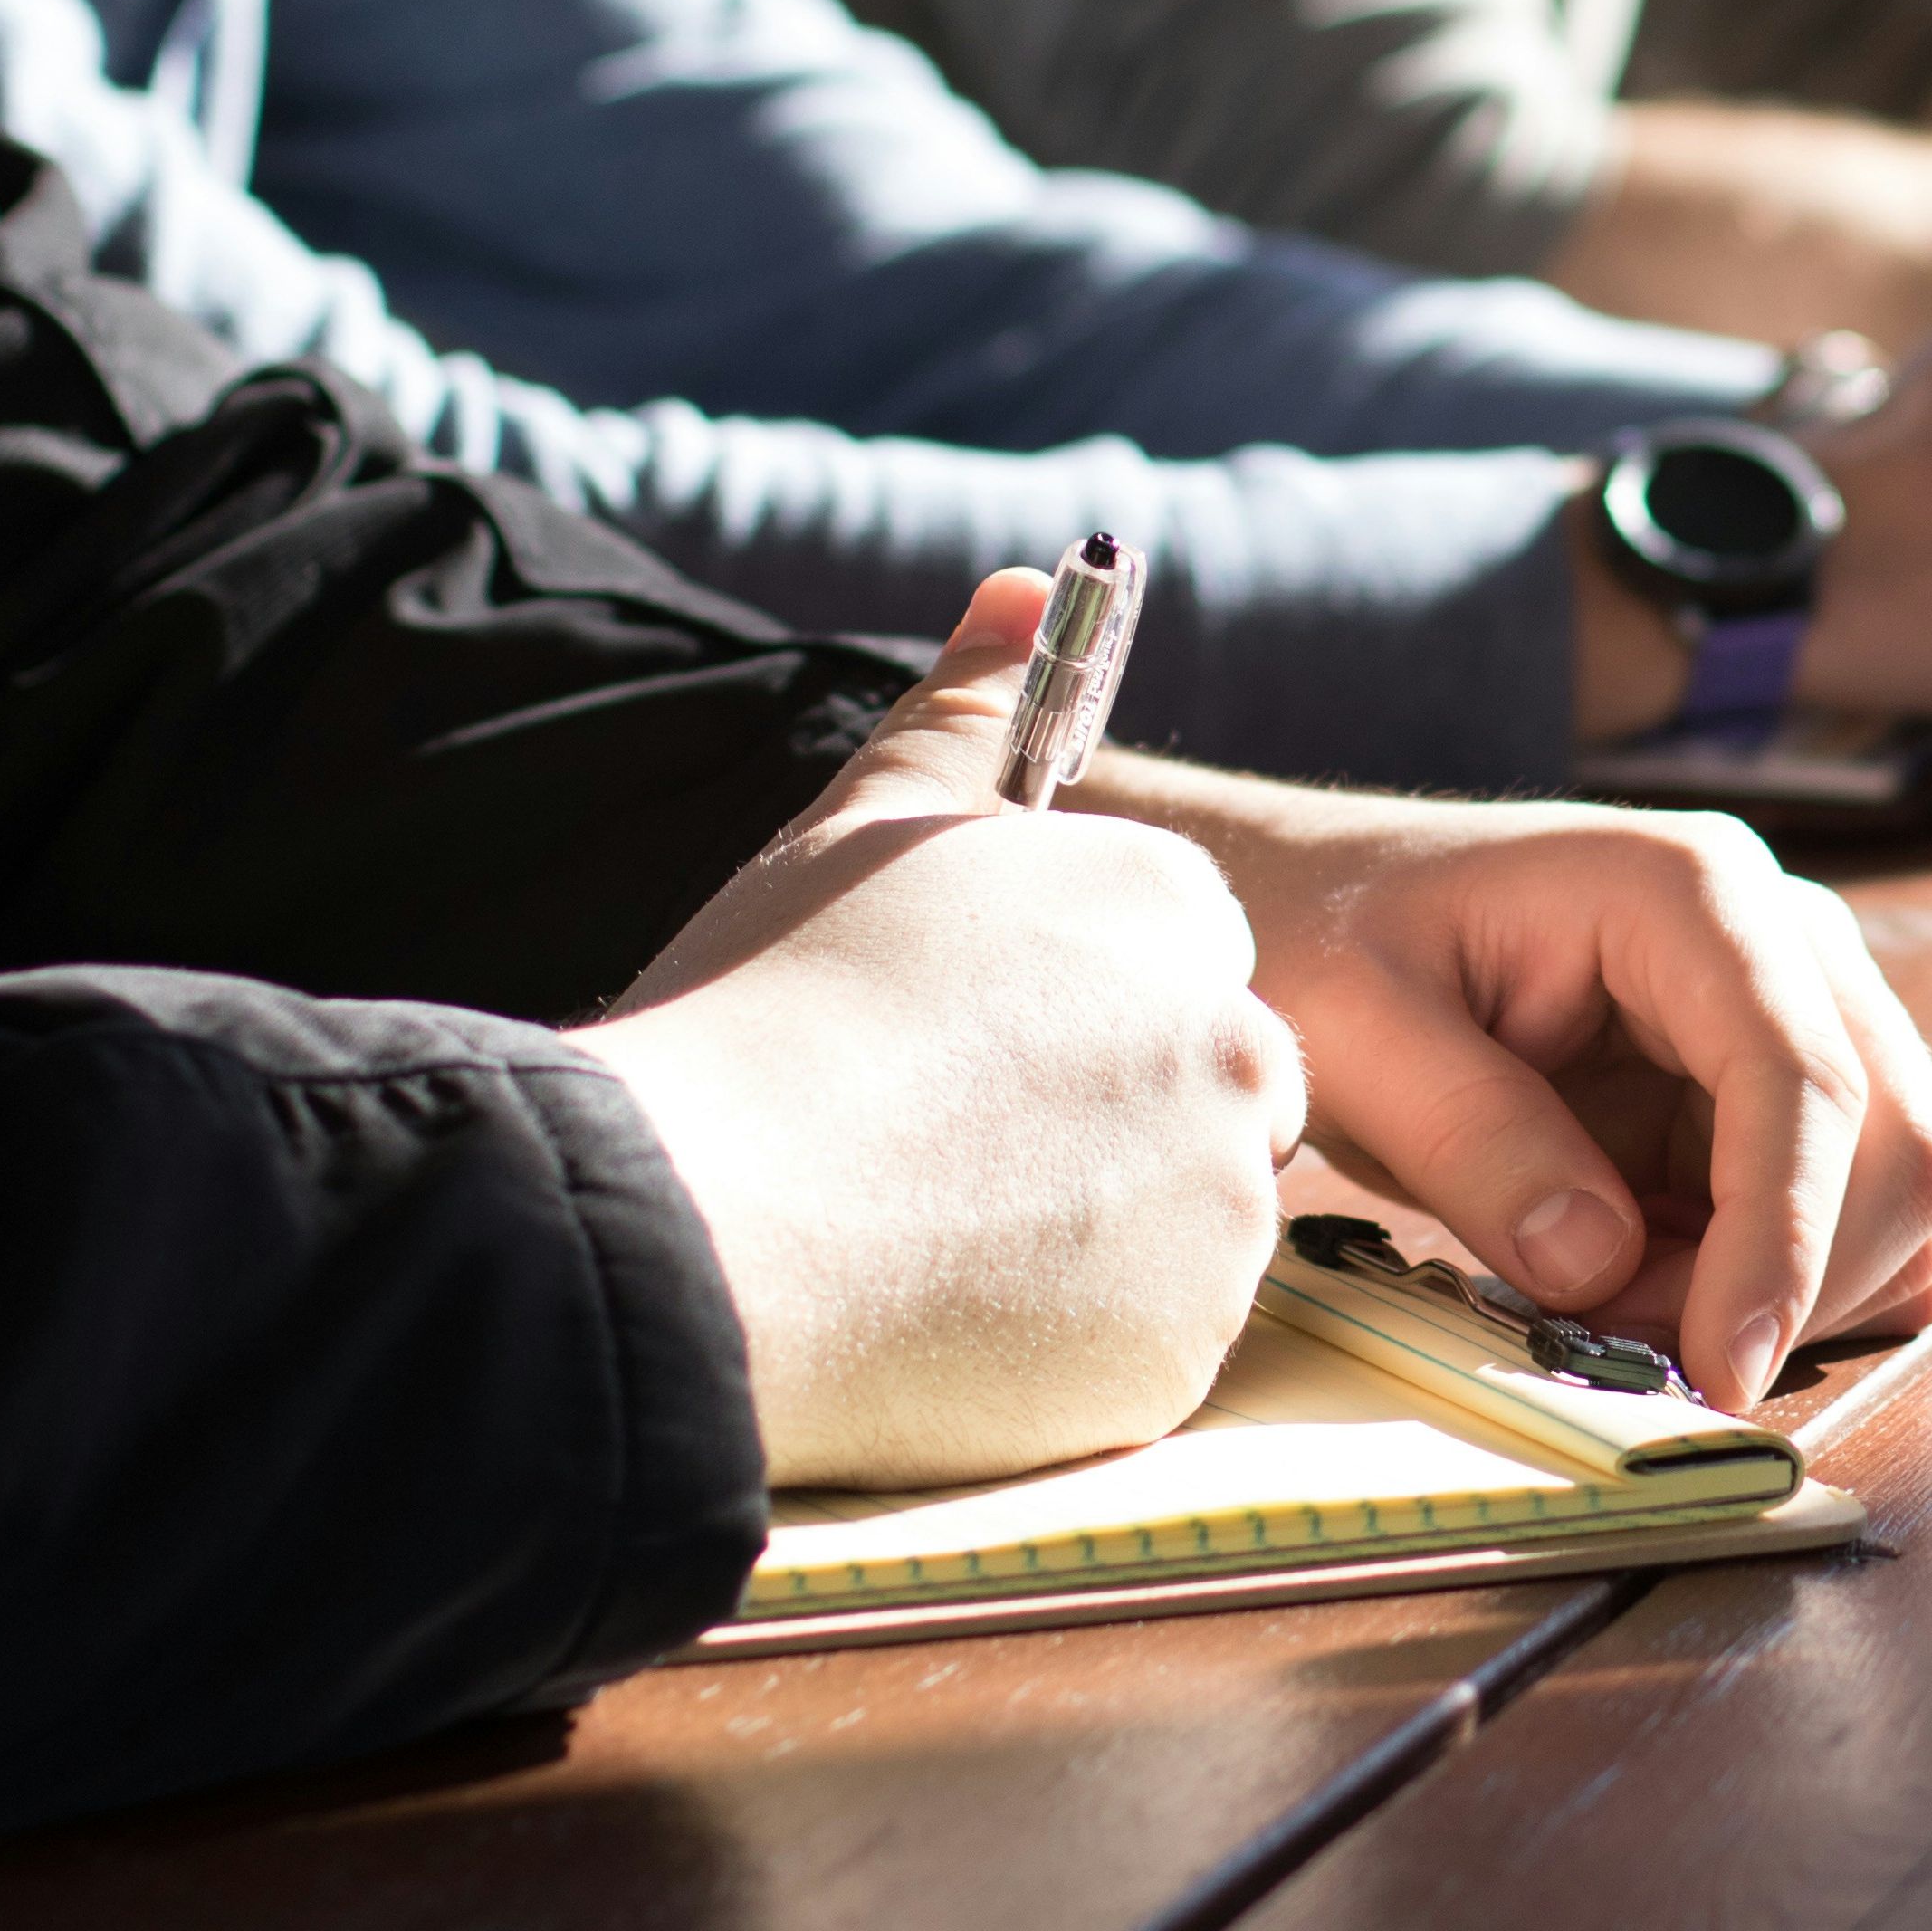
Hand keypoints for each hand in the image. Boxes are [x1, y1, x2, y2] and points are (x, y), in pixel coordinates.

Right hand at [583, 575, 1308, 1489]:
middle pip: (1209, 1091)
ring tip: (927, 1231)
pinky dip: (1072, 1342)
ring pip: (1184, 1221)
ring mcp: (1222, 1203)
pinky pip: (1152, 1342)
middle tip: (947, 1154)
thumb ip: (968, 709)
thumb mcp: (864, 826)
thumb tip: (1026, 586)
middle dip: (1106, 1125)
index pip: (1182, 963)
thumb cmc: (767, 1013)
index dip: (1071, 1017)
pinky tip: (947, 1316)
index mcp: (1168, 907)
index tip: (971, 1055)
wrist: (699, 1225)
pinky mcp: (1189, 1344)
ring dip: (1089, 1234)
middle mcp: (1232, 1042)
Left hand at [1106, 783, 1931, 1411]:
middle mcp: (1782, 940)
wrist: (1316, 906)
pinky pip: (1845, 1217)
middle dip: (1785, 1280)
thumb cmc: (1327, 939)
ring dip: (1778, 1293)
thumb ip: (1474, 1139)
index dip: (1783, 1236)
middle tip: (1623, 1349)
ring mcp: (1794, 1014)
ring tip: (1609, 1308)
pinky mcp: (1774, 1094)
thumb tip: (1598, 1263)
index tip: (1723, 1369)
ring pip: (1888, 1192)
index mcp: (1691, 891)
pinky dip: (1780, 1289)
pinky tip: (1657, 1294)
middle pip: (1892, 1140)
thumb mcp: (1354, 1031)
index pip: (1801, 1076)